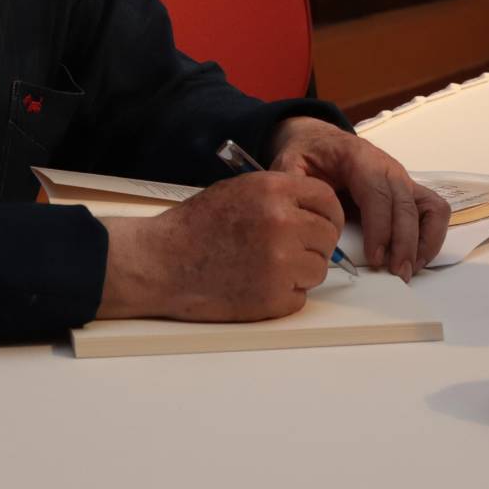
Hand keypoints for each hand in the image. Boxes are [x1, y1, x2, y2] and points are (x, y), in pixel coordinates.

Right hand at [97, 171, 342, 320]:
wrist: (160, 262)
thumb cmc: (195, 226)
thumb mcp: (241, 190)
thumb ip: (282, 196)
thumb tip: (318, 211)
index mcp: (275, 190)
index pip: (328, 201)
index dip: (328, 214)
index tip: (323, 224)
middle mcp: (283, 223)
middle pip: (327, 237)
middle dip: (313, 245)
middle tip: (289, 250)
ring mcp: (280, 263)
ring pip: (317, 269)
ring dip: (300, 272)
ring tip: (265, 267)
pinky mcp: (273, 297)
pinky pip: (299, 297)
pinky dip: (283, 295)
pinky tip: (255, 285)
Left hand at [270, 116, 448, 279]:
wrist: (321, 142)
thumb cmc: (308, 155)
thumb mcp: (290, 164)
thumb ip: (293, 188)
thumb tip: (306, 219)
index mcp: (359, 158)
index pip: (378, 193)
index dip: (380, 227)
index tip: (375, 258)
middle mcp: (389, 167)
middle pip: (406, 206)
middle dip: (404, 243)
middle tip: (395, 275)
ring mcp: (403, 179)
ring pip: (429, 208)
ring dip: (423, 241)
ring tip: (408, 270)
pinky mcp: (409, 192)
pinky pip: (434, 211)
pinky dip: (432, 236)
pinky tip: (416, 259)